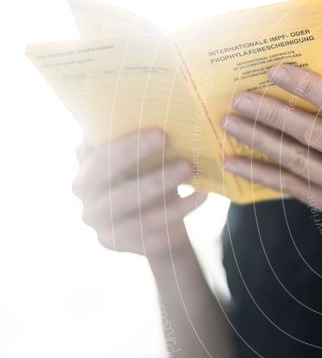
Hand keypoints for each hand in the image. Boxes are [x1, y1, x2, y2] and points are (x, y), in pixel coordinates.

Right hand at [72, 129, 206, 260]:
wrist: (156, 222)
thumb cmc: (144, 177)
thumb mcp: (138, 159)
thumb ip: (137, 141)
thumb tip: (162, 111)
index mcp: (85, 174)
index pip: (100, 159)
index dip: (129, 148)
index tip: (161, 134)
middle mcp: (87, 203)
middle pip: (119, 191)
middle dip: (154, 176)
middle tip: (186, 162)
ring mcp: (104, 228)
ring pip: (138, 214)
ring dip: (170, 194)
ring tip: (194, 175)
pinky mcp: (123, 245)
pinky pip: (154, 232)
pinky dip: (181, 211)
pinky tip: (201, 196)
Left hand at [221, 64, 321, 252]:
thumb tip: (320, 97)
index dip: (308, 87)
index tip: (276, 70)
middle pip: (314, 135)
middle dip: (273, 114)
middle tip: (241, 98)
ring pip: (299, 162)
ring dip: (260, 142)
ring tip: (231, 124)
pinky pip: (296, 189)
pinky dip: (265, 176)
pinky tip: (239, 165)